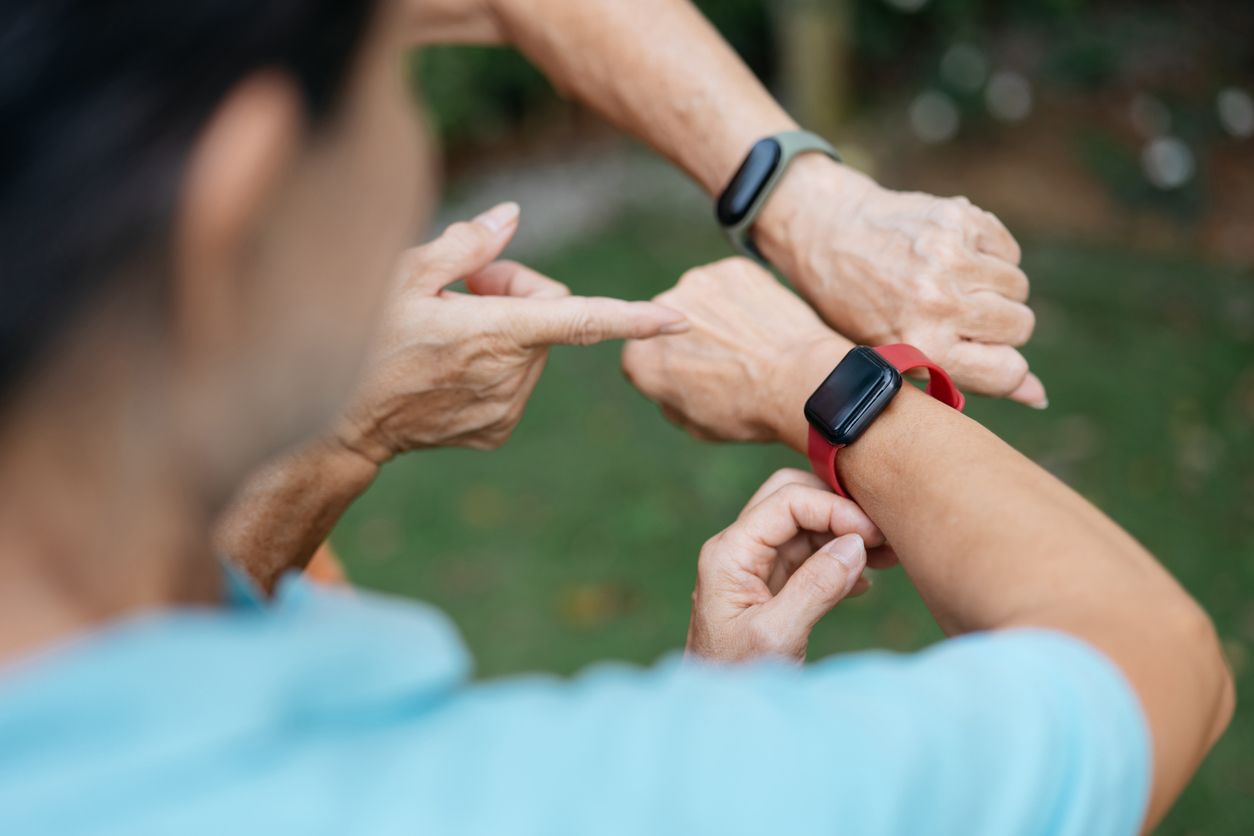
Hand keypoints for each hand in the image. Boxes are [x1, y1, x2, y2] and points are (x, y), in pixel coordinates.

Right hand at [339, 202, 687, 462]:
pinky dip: (495, 365)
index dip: (634, 317)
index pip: (581, 320)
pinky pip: (517, 381)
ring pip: (534, 350)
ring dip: (506, 330)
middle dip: (517, 293)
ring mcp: (506, 408)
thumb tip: (512, 215)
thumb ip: (467, 244)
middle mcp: (510, 375)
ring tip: (451, 327)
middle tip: (466, 286)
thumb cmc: (366, 338)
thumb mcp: (403, 275)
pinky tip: (451, 364)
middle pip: (549, 316)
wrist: (344, 425)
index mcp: (495, 333)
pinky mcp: (497, 430)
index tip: (679, 318)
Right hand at [622, 257, 850, 451]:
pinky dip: (745, 298)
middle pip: (668, 322)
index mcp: (640, 358)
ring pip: (701, 299)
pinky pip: (733, 283)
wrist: (799, 382)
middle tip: (727, 358)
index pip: (643, 357)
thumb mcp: (695, 425)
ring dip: (716, 314)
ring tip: (749, 342)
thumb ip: (668, 398)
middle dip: (689, 337)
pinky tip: (765, 323)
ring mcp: (697, 283)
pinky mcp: (732, 268)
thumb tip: (669, 381)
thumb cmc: (749, 411)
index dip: (670, 368)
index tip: (695, 377)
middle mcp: (658, 311)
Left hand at [687, 468, 885, 662]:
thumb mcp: (779, 636)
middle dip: (837, 509)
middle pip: (791, 499)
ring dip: (844, 535)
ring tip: (888, 556)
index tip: (873, 534)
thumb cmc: (737, 678)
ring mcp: (755, 567)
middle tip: (881, 535)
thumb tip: (855, 544)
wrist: (718, 718)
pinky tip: (866, 582)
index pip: (786, 501)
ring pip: (804, 526)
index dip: (834, 509)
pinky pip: (807, 555)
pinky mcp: (771, 587)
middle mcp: (739, 550)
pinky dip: (838, 559)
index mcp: (729, 553)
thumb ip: (816, 586)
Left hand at [755, 156, 1045, 406]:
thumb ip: (967, 377)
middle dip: (999, 325)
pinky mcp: (959, 218)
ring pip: (1018, 287)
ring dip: (995, 289)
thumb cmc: (860, 305)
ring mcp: (950, 257)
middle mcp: (938, 302)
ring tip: (954, 286)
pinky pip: (1009, 251)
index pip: (1007, 371)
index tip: (984, 355)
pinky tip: (954, 258)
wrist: (828, 233)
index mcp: (921, 346)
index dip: (1003, 366)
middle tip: (961, 316)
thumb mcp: (899, 354)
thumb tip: (1039, 396)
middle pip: (1020, 326)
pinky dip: (991, 256)